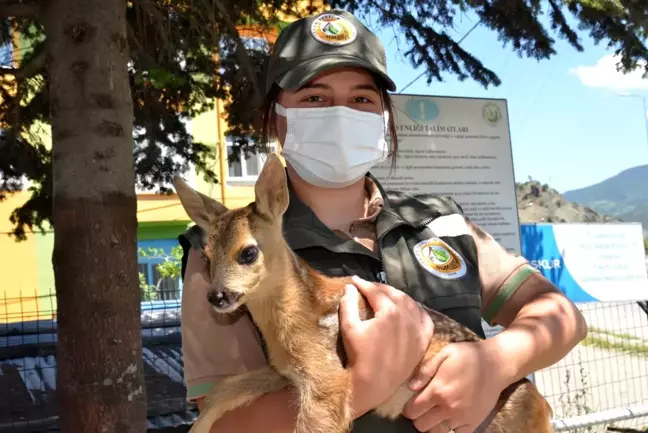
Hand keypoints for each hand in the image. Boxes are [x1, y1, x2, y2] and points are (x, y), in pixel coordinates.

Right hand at [339, 276, 434, 415]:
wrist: (374, 384)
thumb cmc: (359, 356)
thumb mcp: (349, 328)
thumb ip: (348, 304)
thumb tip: (350, 287)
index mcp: (389, 312)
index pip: (376, 291)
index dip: (363, 284)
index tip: (354, 280)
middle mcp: (408, 317)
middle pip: (394, 294)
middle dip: (380, 288)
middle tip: (368, 287)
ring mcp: (418, 329)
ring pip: (410, 303)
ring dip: (397, 296)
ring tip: (385, 295)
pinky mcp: (424, 341)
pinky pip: (425, 319)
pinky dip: (417, 310)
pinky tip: (409, 308)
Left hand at [402, 340, 509, 431]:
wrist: (496, 364)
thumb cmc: (468, 356)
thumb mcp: (445, 353)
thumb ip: (425, 369)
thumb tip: (410, 386)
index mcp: (438, 390)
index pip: (413, 411)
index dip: (408, 409)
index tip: (411, 404)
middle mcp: (448, 407)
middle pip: (422, 425)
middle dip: (418, 418)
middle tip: (422, 409)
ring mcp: (462, 418)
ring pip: (437, 432)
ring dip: (432, 425)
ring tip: (434, 414)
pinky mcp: (473, 423)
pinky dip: (449, 430)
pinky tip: (448, 419)